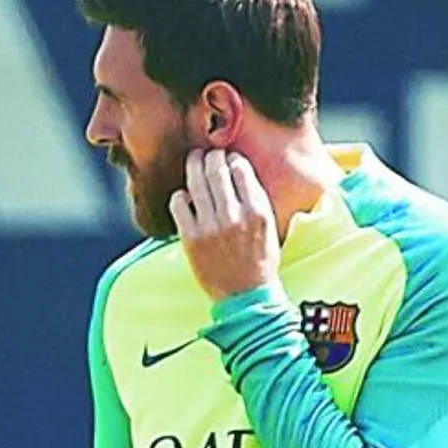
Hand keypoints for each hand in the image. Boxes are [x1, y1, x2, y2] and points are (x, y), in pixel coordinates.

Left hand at [171, 148, 280, 301]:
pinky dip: (180, 195)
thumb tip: (239, 171)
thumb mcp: (268, 227)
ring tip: (194, 160)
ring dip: (194, 166)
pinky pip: (179, 203)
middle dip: (211, 156)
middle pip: (217, 170)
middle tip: (207, 153)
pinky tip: (185, 196)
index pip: (241, 170)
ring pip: (196, 182)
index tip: (228, 157)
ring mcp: (210, 226)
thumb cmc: (259, 260)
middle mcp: (234, 215)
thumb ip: (255, 200)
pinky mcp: (191, 237)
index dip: (231, 159)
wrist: (244, 294)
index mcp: (257, 211)